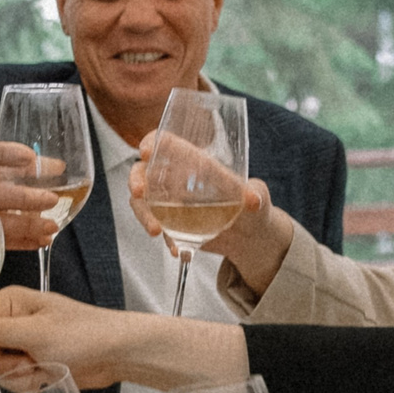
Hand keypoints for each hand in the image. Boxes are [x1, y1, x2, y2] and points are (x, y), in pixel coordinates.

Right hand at [0, 139, 61, 252]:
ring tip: (52, 226)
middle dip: (25, 198)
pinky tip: (42, 240)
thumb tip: (60, 167)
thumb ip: (21, 169)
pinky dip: (22, 242)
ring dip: (27, 226)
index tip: (30, 156)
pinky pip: (0, 242)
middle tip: (52, 199)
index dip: (7, 155)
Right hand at [0, 286, 247, 391]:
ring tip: (46, 365)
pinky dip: (31, 382)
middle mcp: (10, 321)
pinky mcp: (32, 362)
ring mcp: (21, 343)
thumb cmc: (82, 334)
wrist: (118, 353)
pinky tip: (51, 375)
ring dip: (20, 374)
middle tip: (27, 361)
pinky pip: (15, 380)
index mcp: (7, 303)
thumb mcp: (34, 333)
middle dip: (1, 363)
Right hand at [127, 132, 273, 251]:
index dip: (152, 142)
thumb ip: (256, 193)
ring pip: (143, 203)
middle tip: (138, 192)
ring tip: (156, 231)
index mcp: (194, 162)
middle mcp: (176, 179)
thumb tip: (253, 199)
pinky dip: (167, 239)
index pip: (165, 144)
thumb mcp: (257, 196)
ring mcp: (170, 203)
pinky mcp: (171, 225)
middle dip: (136, 180)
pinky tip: (178, 250)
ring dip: (144, 215)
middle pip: (143, 172)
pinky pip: (159, 228)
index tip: (146, 150)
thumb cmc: (252, 205)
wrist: (249, 237)